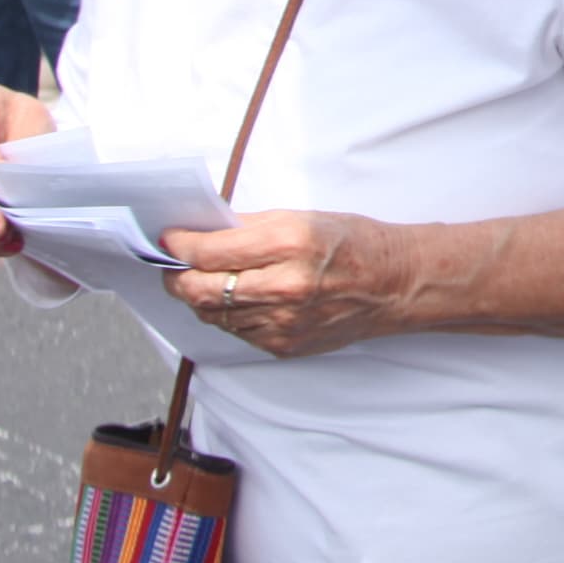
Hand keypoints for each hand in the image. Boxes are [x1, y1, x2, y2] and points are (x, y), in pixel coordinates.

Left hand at [160, 209, 420, 358]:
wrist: (393, 284)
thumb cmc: (353, 243)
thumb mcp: (302, 217)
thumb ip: (248, 227)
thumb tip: (202, 232)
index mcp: (290, 243)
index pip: (210, 251)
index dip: (180, 245)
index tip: (169, 239)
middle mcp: (285, 286)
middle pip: (201, 290)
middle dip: (177, 277)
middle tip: (173, 266)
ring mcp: (284, 322)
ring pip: (214, 314)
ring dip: (200, 297)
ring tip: (204, 280)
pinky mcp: (284, 345)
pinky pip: (237, 331)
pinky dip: (228, 314)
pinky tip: (238, 299)